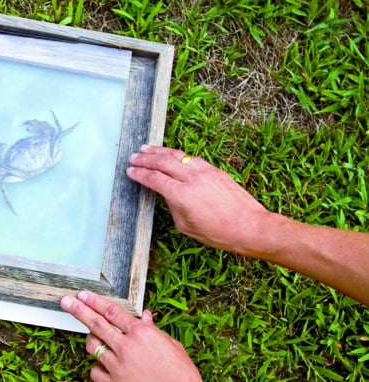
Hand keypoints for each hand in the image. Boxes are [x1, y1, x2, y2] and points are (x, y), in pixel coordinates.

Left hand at [60, 290, 210, 381]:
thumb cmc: (182, 375)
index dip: (95, 301)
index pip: (112, 311)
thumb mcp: (171, 346)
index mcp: (141, 333)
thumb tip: (144, 317)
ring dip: (91, 340)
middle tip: (66, 301)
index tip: (83, 294)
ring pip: (92, 347)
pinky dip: (97, 367)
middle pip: (96, 324)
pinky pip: (95, 371)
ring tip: (94, 339)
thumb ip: (153, 330)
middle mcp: (126, 347)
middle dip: (78, 310)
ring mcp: (117, 367)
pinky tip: (104, 366)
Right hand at [128, 145, 269, 254]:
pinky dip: (178, 155)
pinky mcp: (215, 170)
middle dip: (146, 159)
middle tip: (134, 157)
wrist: (249, 226)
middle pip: (163, 162)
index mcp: (182, 195)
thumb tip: (168, 195)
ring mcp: (205, 172)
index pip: (155, 179)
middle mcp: (192, 179)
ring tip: (147, 149)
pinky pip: (191, 158)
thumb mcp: (187, 226)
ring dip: (160, 151)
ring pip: (177, 155)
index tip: (131, 171)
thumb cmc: (220, 233)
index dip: (140, 174)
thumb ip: (173, 207)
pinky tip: (172, 155)